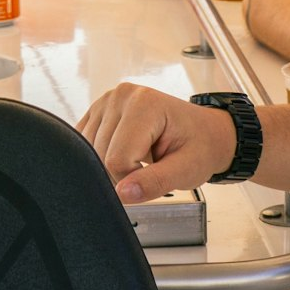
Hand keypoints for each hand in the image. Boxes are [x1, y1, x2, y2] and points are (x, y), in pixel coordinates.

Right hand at [78, 82, 235, 202]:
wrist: (203, 131)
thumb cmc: (198, 146)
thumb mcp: (187, 170)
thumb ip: (155, 183)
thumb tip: (123, 194)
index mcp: (145, 104)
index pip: (117, 159)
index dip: (132, 181)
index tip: (155, 176)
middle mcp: (122, 95)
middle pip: (100, 154)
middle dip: (122, 174)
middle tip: (150, 167)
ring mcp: (108, 99)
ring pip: (90, 150)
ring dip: (111, 164)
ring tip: (140, 157)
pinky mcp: (99, 109)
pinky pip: (86, 141)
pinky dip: (102, 155)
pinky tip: (125, 151)